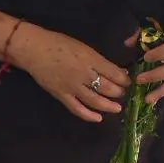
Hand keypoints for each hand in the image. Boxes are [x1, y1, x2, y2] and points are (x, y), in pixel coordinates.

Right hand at [12, 23, 131, 122]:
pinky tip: (99, 118)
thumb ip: (99, 60)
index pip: (113, 73)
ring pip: (95, 100)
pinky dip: (89, 115)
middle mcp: (84, 74)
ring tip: (117, 107)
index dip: (124, 79)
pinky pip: (77, 109)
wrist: (35, 50)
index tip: (129, 82)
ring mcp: (72, 87)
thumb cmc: (60, 44)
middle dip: (119, 92)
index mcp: (91, 59)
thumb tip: (117, 71)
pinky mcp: (61, 96)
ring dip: (109, 105)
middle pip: (107, 88)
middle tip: (124, 93)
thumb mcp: (84, 47)